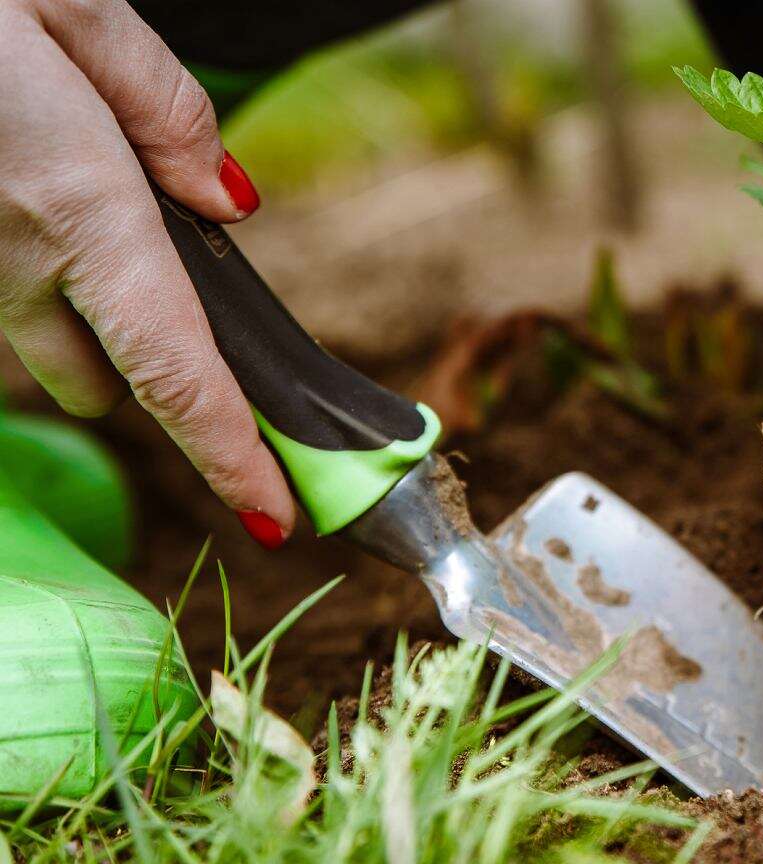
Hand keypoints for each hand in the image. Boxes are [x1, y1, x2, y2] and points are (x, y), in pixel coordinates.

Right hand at [0, 0, 293, 545]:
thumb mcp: (76, 8)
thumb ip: (165, 109)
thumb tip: (231, 201)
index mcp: (78, 206)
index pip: (175, 370)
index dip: (229, 456)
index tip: (272, 517)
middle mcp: (7, 258)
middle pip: (100, 379)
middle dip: (139, 357)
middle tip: (148, 269)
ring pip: (30, 342)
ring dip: (64, 312)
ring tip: (55, 194)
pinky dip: (10, 270)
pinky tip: (9, 187)